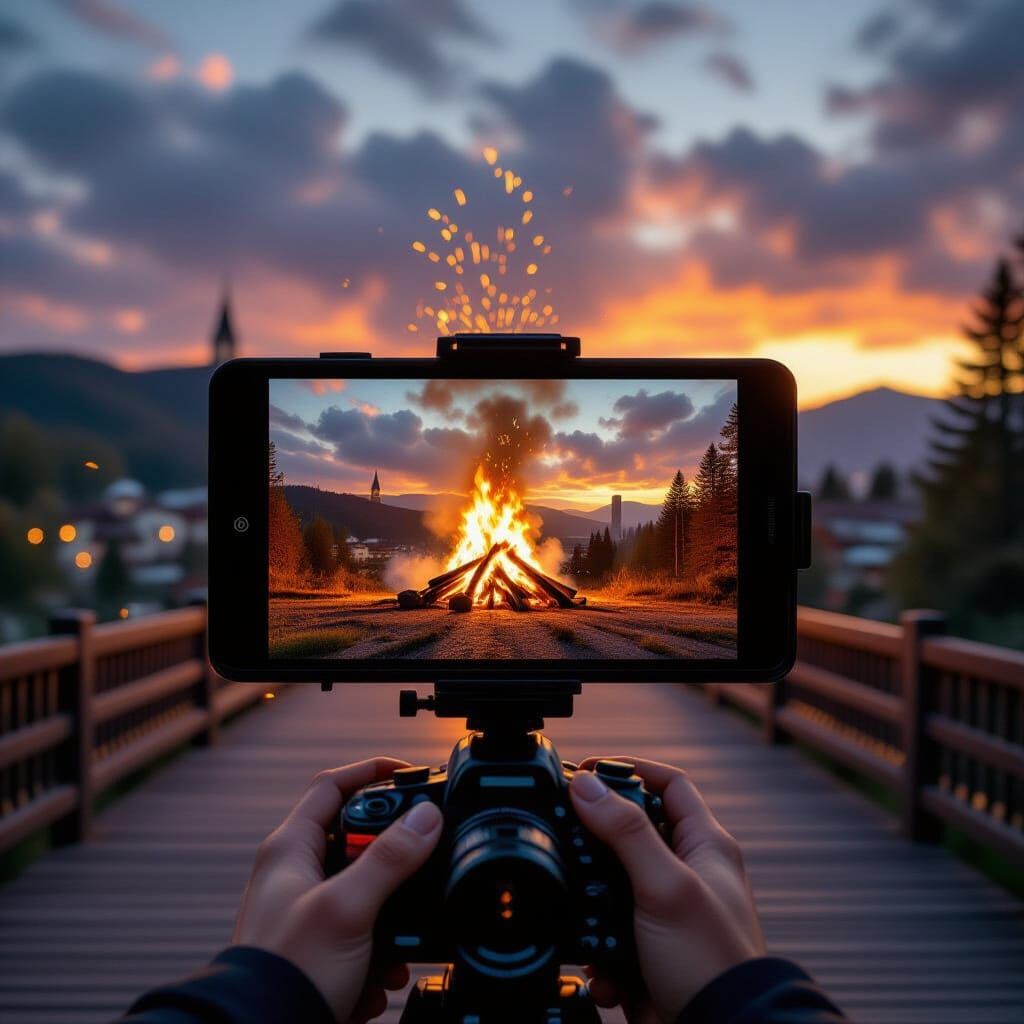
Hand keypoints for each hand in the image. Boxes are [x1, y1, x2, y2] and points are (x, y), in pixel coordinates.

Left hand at [233, 757, 442, 1022]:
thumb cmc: (286, 972)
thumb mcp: (348, 907)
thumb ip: (389, 859)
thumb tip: (427, 818)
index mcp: (290, 849)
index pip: (331, 786)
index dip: (370, 771)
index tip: (409, 772)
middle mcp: (294, 875)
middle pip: (357, 842)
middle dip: (393, 864)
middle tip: (415, 874)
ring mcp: (305, 913)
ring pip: (365, 895)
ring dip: (391, 923)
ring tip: (400, 949)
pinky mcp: (315, 950)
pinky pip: (360, 938)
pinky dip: (377, 959)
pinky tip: (380, 980)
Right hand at [570, 757, 763, 1023]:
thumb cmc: (711, 962)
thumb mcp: (665, 885)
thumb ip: (625, 832)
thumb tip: (586, 784)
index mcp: (706, 847)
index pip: (670, 785)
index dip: (632, 769)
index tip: (590, 770)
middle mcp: (688, 875)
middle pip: (633, 834)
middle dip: (598, 840)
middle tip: (566, 834)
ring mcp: (666, 915)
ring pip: (612, 888)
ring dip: (592, 907)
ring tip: (582, 916)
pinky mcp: (648, 953)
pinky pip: (609, 940)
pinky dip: (599, 956)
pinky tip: (603, 971)